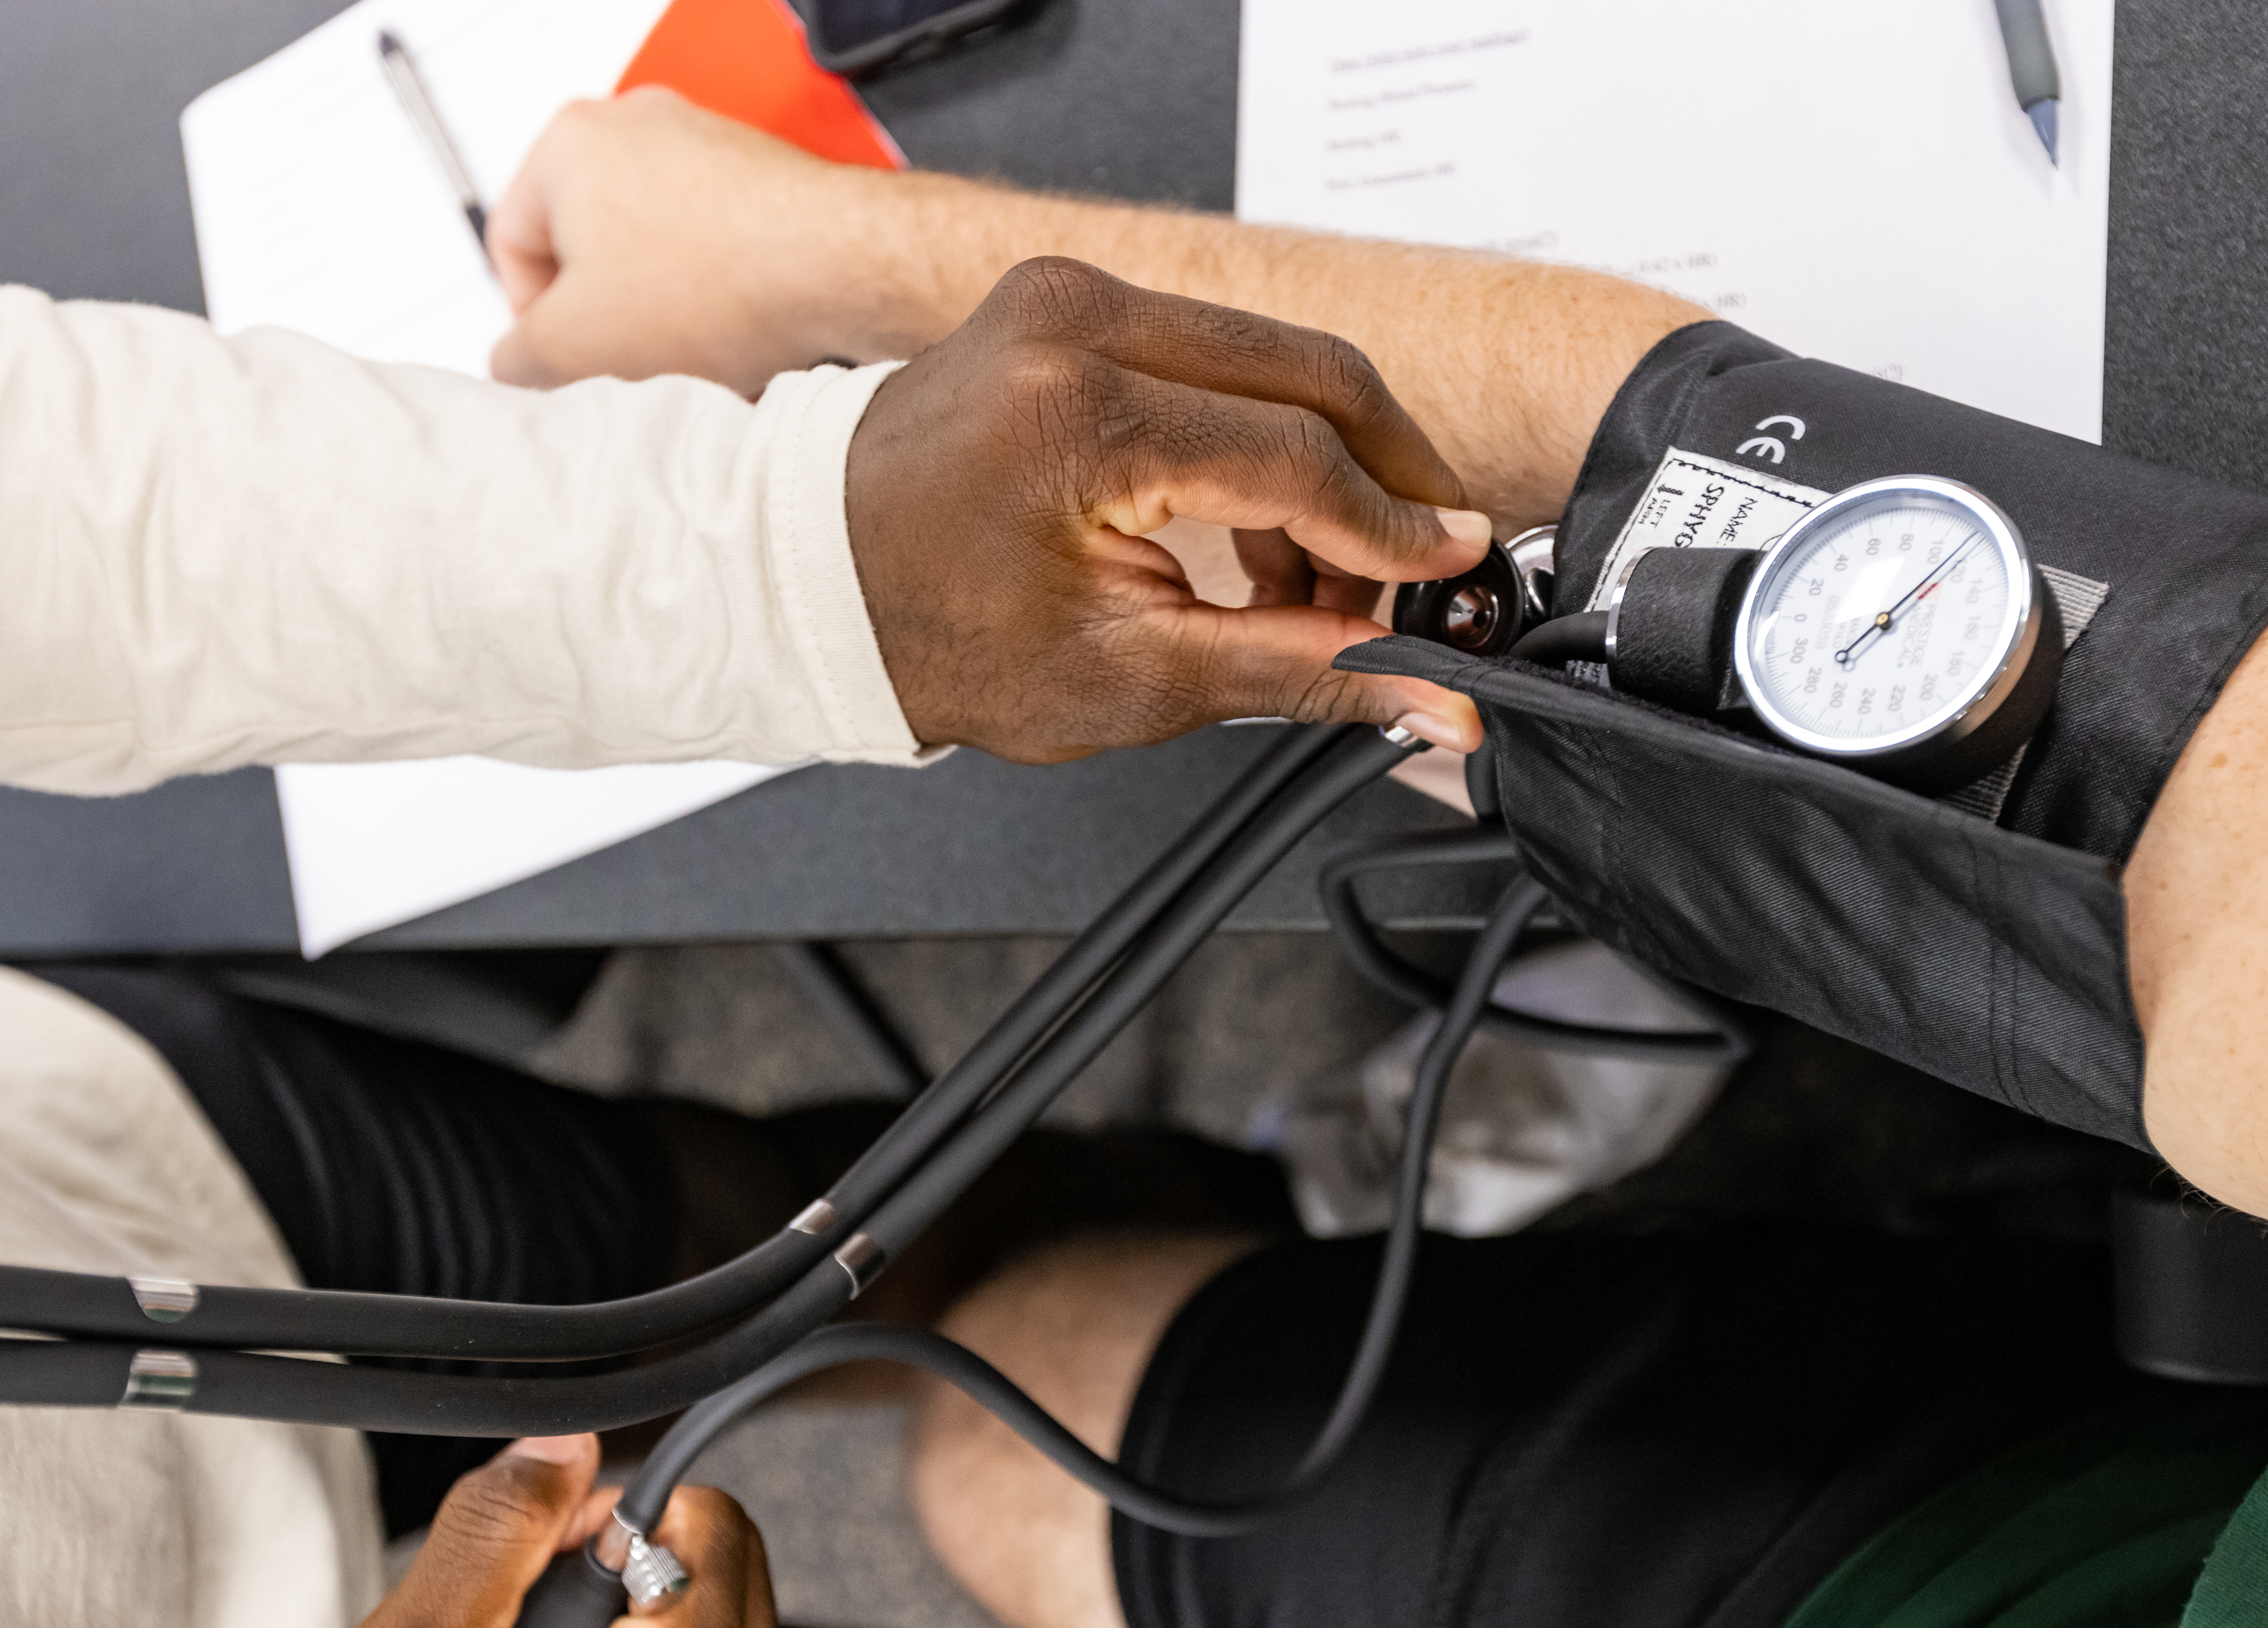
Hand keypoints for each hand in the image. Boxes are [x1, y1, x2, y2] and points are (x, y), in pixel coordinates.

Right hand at [489, 89, 926, 392]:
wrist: (843, 270)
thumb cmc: (715, 287)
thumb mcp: (575, 346)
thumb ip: (520, 358)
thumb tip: (516, 363)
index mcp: (570, 145)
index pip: (513, 244)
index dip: (531, 320)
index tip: (564, 364)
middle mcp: (639, 130)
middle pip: (592, 255)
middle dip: (611, 325)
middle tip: (632, 372)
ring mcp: (708, 151)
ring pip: (660, 266)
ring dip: (670, 327)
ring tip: (699, 365)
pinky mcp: (765, 185)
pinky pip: (721, 260)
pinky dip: (724, 310)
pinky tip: (744, 348)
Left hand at [847, 257, 1491, 758]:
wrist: (816, 588)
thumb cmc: (935, 636)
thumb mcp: (1134, 679)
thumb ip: (1301, 672)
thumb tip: (1428, 691)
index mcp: (1077, 413)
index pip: (1298, 458)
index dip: (1394, 531)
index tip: (1451, 577)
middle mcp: (1073, 322)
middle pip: (1312, 376)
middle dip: (1389, 478)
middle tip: (1429, 564)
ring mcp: (1070, 296)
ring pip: (1277, 362)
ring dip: (1328, 469)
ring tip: (1326, 587)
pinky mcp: (1071, 304)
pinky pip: (1219, 359)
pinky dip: (1265, 444)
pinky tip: (1268, 541)